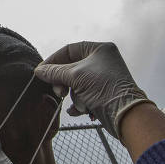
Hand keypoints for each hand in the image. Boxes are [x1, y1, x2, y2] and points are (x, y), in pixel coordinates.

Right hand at [34, 42, 152, 138]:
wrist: (125, 114)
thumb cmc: (103, 88)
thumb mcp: (75, 77)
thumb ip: (55, 72)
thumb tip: (39, 71)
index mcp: (99, 49)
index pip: (69, 50)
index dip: (53, 61)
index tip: (41, 72)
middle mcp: (102, 61)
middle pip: (71, 68)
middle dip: (63, 81)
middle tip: (59, 92)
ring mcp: (103, 78)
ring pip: (77, 84)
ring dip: (73, 95)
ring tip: (75, 102)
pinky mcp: (104, 94)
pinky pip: (85, 95)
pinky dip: (79, 103)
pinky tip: (77, 110)